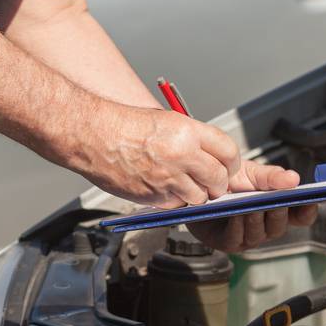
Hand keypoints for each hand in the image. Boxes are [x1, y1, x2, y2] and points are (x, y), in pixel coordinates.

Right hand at [78, 104, 241, 207]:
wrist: (93, 135)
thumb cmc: (125, 125)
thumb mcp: (168, 121)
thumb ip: (194, 140)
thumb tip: (214, 157)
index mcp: (188, 132)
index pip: (229, 152)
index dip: (231, 162)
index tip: (228, 165)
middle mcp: (182, 155)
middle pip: (220, 178)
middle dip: (219, 183)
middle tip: (211, 180)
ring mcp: (168, 178)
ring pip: (201, 197)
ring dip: (198, 194)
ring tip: (186, 183)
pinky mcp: (154, 196)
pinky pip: (178, 204)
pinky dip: (176, 200)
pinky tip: (166, 187)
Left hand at [188, 160, 318, 251]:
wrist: (198, 184)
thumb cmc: (228, 180)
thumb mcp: (252, 173)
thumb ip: (272, 176)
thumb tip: (295, 179)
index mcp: (277, 208)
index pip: (301, 216)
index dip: (308, 211)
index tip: (310, 200)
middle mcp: (266, 226)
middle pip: (280, 226)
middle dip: (279, 212)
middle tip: (277, 201)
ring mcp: (248, 237)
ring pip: (259, 233)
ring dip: (257, 219)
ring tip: (254, 206)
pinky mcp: (228, 243)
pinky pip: (236, 238)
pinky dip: (237, 226)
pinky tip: (236, 214)